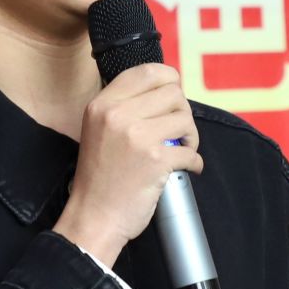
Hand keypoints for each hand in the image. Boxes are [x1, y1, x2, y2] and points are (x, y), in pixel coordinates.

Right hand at [53, 63, 202, 266]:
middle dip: (182, 112)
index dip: (169, 79)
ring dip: (191, 137)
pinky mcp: (156, 159)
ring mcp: (137, 136)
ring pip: (185, 119)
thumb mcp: (98, 129)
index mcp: (102, 104)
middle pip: (173, 92)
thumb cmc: (99, 178)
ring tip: (181, 150)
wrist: (94, 217)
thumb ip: (124, 107)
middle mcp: (117, 115)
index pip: (147, 71)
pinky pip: (191, 151)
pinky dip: (195, 162)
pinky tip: (186, 168)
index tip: (173, 97)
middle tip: (177, 131)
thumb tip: (166, 91)